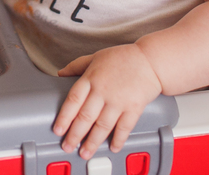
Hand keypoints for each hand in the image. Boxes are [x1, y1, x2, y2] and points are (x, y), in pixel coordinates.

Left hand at [54, 45, 163, 159]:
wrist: (150, 60)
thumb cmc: (123, 58)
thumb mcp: (96, 57)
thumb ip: (77, 66)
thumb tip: (60, 73)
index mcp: (91, 78)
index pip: (73, 100)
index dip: (64, 117)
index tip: (58, 129)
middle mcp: (103, 90)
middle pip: (85, 117)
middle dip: (75, 135)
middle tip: (68, 146)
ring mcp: (119, 100)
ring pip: (102, 126)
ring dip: (92, 141)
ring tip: (85, 152)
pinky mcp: (134, 108)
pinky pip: (124, 127)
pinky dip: (118, 139)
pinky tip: (113, 147)